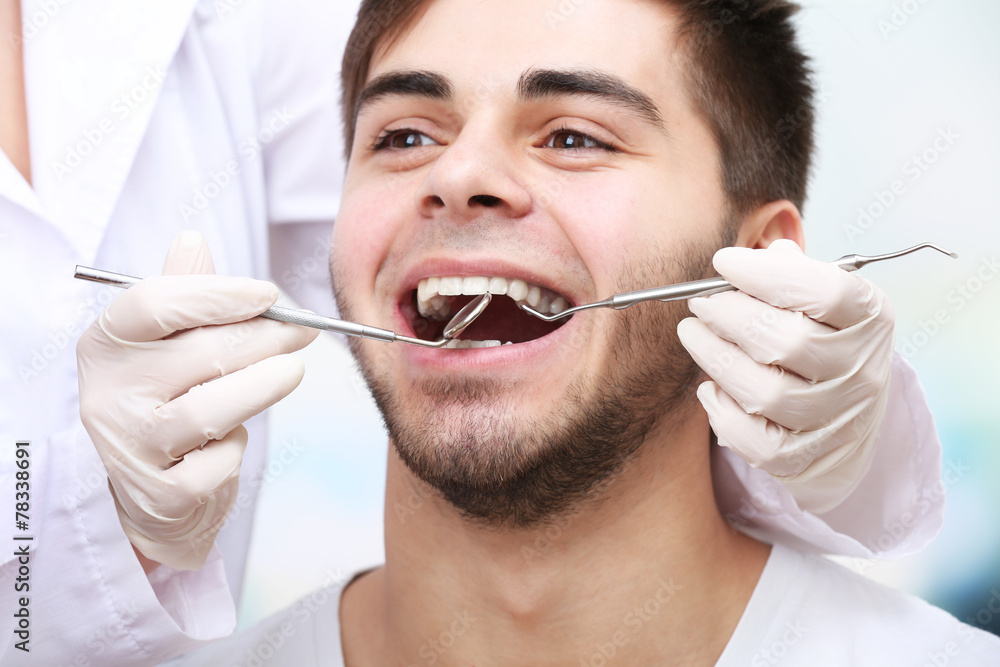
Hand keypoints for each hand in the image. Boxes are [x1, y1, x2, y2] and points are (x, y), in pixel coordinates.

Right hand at [77, 232, 318, 568]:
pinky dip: (238, 448)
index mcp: (105, 344)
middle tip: (303, 332)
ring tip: (293, 371)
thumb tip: (192, 240)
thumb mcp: (164, 344)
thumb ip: (182, 294)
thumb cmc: (167, 400)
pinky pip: (219, 461)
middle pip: (201, 353)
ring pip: (212, 409)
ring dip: (266, 385)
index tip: (270, 294)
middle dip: (266, 338)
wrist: (151, 493)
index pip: (156, 303)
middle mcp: (108, 394)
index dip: (220, 294)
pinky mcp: (160, 492)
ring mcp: (131, 446)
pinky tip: (234, 438)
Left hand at [677, 239, 893, 513]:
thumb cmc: (821, 343)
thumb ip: (792, 275)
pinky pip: (753, 440)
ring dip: (716, 359)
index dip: (767, 275)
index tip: (723, 261)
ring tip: (692, 334)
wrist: (847, 426)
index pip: (826, 292)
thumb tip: (756, 256)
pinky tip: (708, 387)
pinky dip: (722, 412)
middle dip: (730, 316)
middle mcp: (862, 371)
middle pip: (788, 342)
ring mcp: (837, 420)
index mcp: (870, 318)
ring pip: (765, 393)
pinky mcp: (806, 459)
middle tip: (699, 303)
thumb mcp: (822, 302)